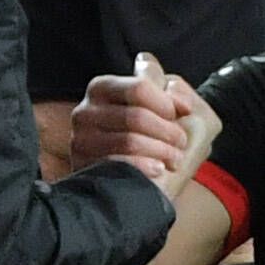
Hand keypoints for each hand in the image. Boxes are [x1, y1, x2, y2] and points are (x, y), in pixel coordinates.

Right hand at [56, 53, 204, 186]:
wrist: (143, 181)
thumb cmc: (158, 139)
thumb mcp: (170, 108)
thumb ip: (170, 88)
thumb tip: (166, 83)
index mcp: (103, 87)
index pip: (139, 88)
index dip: (167, 103)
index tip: (183, 114)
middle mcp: (85, 110)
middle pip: (136, 116)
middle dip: (168, 132)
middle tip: (180, 143)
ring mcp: (81, 139)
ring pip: (129, 141)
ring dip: (161, 151)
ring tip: (173, 159)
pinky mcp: (83, 166)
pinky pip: (119, 164)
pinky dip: (145, 167)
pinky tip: (158, 169)